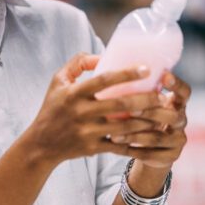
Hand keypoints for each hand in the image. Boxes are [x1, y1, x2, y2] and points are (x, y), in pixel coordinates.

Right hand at [21, 54, 164, 169]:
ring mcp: (88, 132)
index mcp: (73, 93)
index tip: (146, 69)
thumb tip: (103, 55)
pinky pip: (120, 147)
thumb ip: (78, 63)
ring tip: (164, 114)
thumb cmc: (52, 108)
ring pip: (125, 128)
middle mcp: (81, 113)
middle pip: (120, 105)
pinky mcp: (93, 149)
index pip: (103, 80)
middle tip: (164, 96)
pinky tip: (153, 137)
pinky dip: (138, 144)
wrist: (41, 144)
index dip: (126, 74)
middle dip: (145, 100)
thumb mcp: (58, 81)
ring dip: (147, 122)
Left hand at [109, 72, 189, 169]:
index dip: (177, 84)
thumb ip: (138, 92)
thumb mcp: (145, 104)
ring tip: (114, 134)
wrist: (152, 150)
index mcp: (177, 104)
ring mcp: (178, 140)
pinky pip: (151, 155)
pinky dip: (132, 151)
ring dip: (135, 135)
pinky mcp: (171, 156)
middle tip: (131, 109)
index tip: (164, 76)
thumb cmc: (143, 118)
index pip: (185, 92)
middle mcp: (181, 121)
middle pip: (172, 116)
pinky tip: (116, 147)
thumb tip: (111, 70)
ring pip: (158, 138)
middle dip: (151, 112)